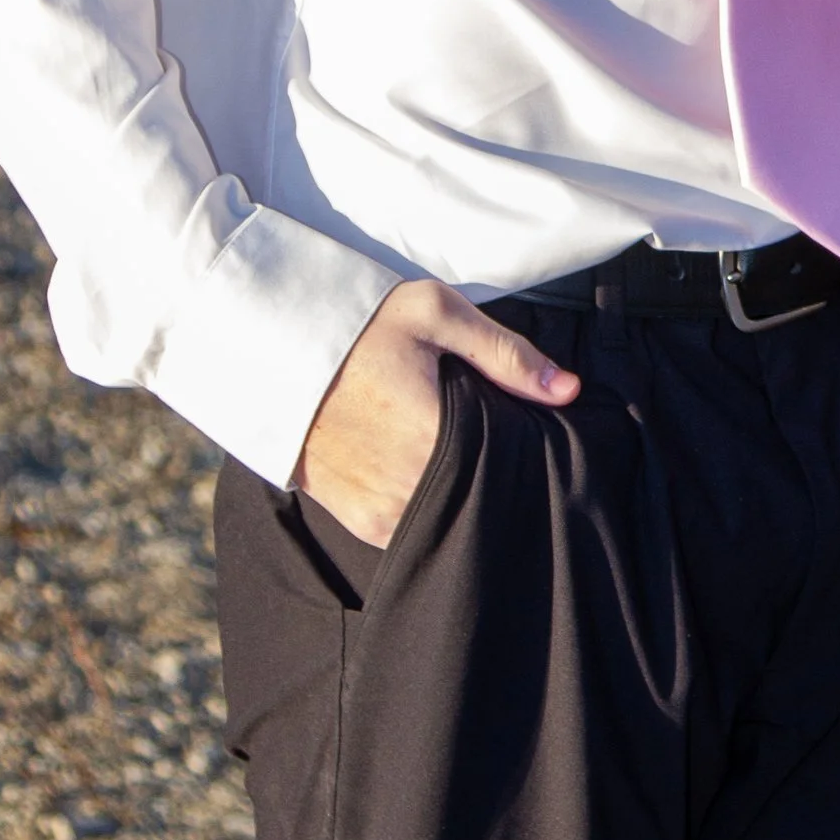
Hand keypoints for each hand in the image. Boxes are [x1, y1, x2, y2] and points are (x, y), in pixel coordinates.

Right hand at [295, 278, 576, 550]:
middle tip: (488, 434)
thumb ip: (506, 353)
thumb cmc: (357, 326)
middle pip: (481, 492)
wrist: (271, 349)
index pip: (506, 462)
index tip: (525, 430)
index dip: (522, 448)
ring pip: (449, 515)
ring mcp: (382, 510)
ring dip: (462, 491)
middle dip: (493, 471)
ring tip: (457, 449)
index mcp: (432, 433)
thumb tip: (569, 390)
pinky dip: (429, 506)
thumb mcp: (434, 313)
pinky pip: (415, 527)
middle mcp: (409, 484)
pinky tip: (430, 471)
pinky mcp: (362, 522)